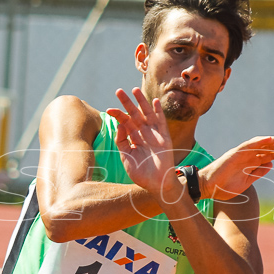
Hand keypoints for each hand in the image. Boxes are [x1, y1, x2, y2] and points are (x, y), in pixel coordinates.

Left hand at [106, 88, 182, 203]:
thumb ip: (121, 141)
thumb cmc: (141, 174)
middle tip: (118, 91)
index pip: (125, 123)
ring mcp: (154, 135)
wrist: (156, 184)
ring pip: (147, 115)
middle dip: (127, 103)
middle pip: (134, 115)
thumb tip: (119, 125)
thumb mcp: (126, 157)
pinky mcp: (164, 137)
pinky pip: (161, 122)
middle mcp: (143, 134)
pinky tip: (154, 101)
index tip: (109, 110)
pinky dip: (158, 112)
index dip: (118, 115)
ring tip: (134, 90)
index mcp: (134, 139)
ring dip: (141, 102)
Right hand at [200, 136, 273, 200]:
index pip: (269, 156)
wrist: (208, 187)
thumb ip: (257, 173)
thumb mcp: (246, 182)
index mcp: (250, 163)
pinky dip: (260, 141)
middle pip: (268, 150)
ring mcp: (241, 154)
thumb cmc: (223, 187)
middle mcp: (247, 156)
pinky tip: (270, 139)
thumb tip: (270, 165)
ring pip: (261, 145)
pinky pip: (249, 145)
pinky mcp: (235, 153)